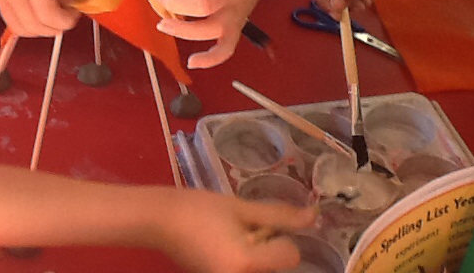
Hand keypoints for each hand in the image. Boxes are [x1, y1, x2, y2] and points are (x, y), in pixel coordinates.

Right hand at [0, 0, 78, 37]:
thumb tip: (69, 5)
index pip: (50, 16)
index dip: (67, 21)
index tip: (76, 13)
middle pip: (35, 27)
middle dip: (55, 29)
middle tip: (66, 17)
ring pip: (20, 28)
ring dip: (39, 30)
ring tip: (51, 16)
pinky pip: (9, 18)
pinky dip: (26, 22)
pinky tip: (35, 8)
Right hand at [159, 190, 316, 272]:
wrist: (159, 221)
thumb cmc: (198, 209)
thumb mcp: (240, 208)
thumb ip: (279, 215)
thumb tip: (314, 215)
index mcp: (247, 264)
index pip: (291, 256)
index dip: (279, 236)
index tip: (258, 224)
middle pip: (276, 266)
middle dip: (267, 248)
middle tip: (242, 230)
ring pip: (261, 270)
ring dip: (256, 255)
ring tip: (231, 237)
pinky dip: (242, 262)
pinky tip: (222, 246)